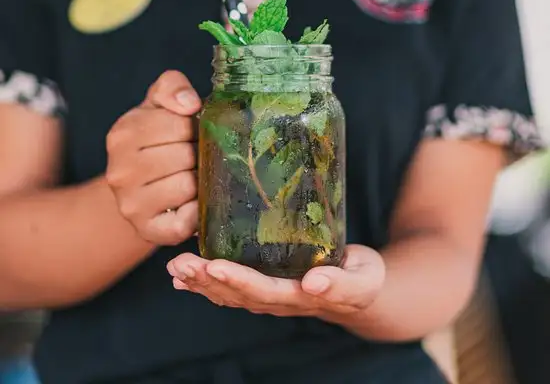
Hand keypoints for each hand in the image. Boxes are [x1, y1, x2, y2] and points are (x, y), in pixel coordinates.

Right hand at [106, 71, 200, 245]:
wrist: (137, 189)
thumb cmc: (155, 140)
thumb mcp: (158, 105)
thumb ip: (171, 87)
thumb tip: (189, 104)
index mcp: (122, 135)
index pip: (180, 124)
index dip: (195, 127)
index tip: (191, 132)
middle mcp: (119, 171)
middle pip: (186, 155)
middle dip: (199, 153)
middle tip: (195, 156)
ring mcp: (130, 205)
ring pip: (189, 185)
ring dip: (200, 180)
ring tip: (192, 176)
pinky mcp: (148, 230)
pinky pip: (187, 220)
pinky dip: (197, 210)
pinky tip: (191, 201)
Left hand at [166, 245, 384, 322]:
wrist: (359, 291)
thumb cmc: (362, 278)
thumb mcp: (363, 279)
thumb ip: (341, 283)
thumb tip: (314, 282)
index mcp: (301, 296)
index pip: (264, 291)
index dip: (238, 281)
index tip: (214, 267)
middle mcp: (279, 300)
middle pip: (238, 294)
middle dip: (206, 280)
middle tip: (180, 266)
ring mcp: (269, 296)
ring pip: (228, 293)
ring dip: (199, 282)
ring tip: (175, 268)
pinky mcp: (264, 286)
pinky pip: (230, 288)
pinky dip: (204, 283)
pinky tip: (182, 276)